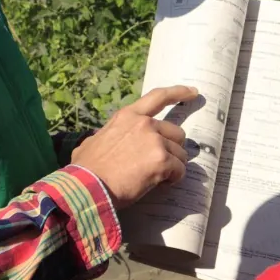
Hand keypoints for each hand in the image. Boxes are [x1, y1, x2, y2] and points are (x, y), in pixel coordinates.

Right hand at [72, 85, 197, 208]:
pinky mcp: (162, 160)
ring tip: (157, 178)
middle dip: (172, 148)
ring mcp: (154, 141)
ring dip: (173, 166)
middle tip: (161, 164)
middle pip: (176, 132)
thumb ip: (103, 136)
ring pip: (180, 154)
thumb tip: (100, 138)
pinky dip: (173, 179)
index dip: (178, 92)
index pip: (157, 97)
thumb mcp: (91, 143)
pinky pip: (179, 170)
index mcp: (127, 116)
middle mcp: (144, 124)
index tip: (193, 91)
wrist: (88, 188)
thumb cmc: (85, 170)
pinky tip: (160, 184)